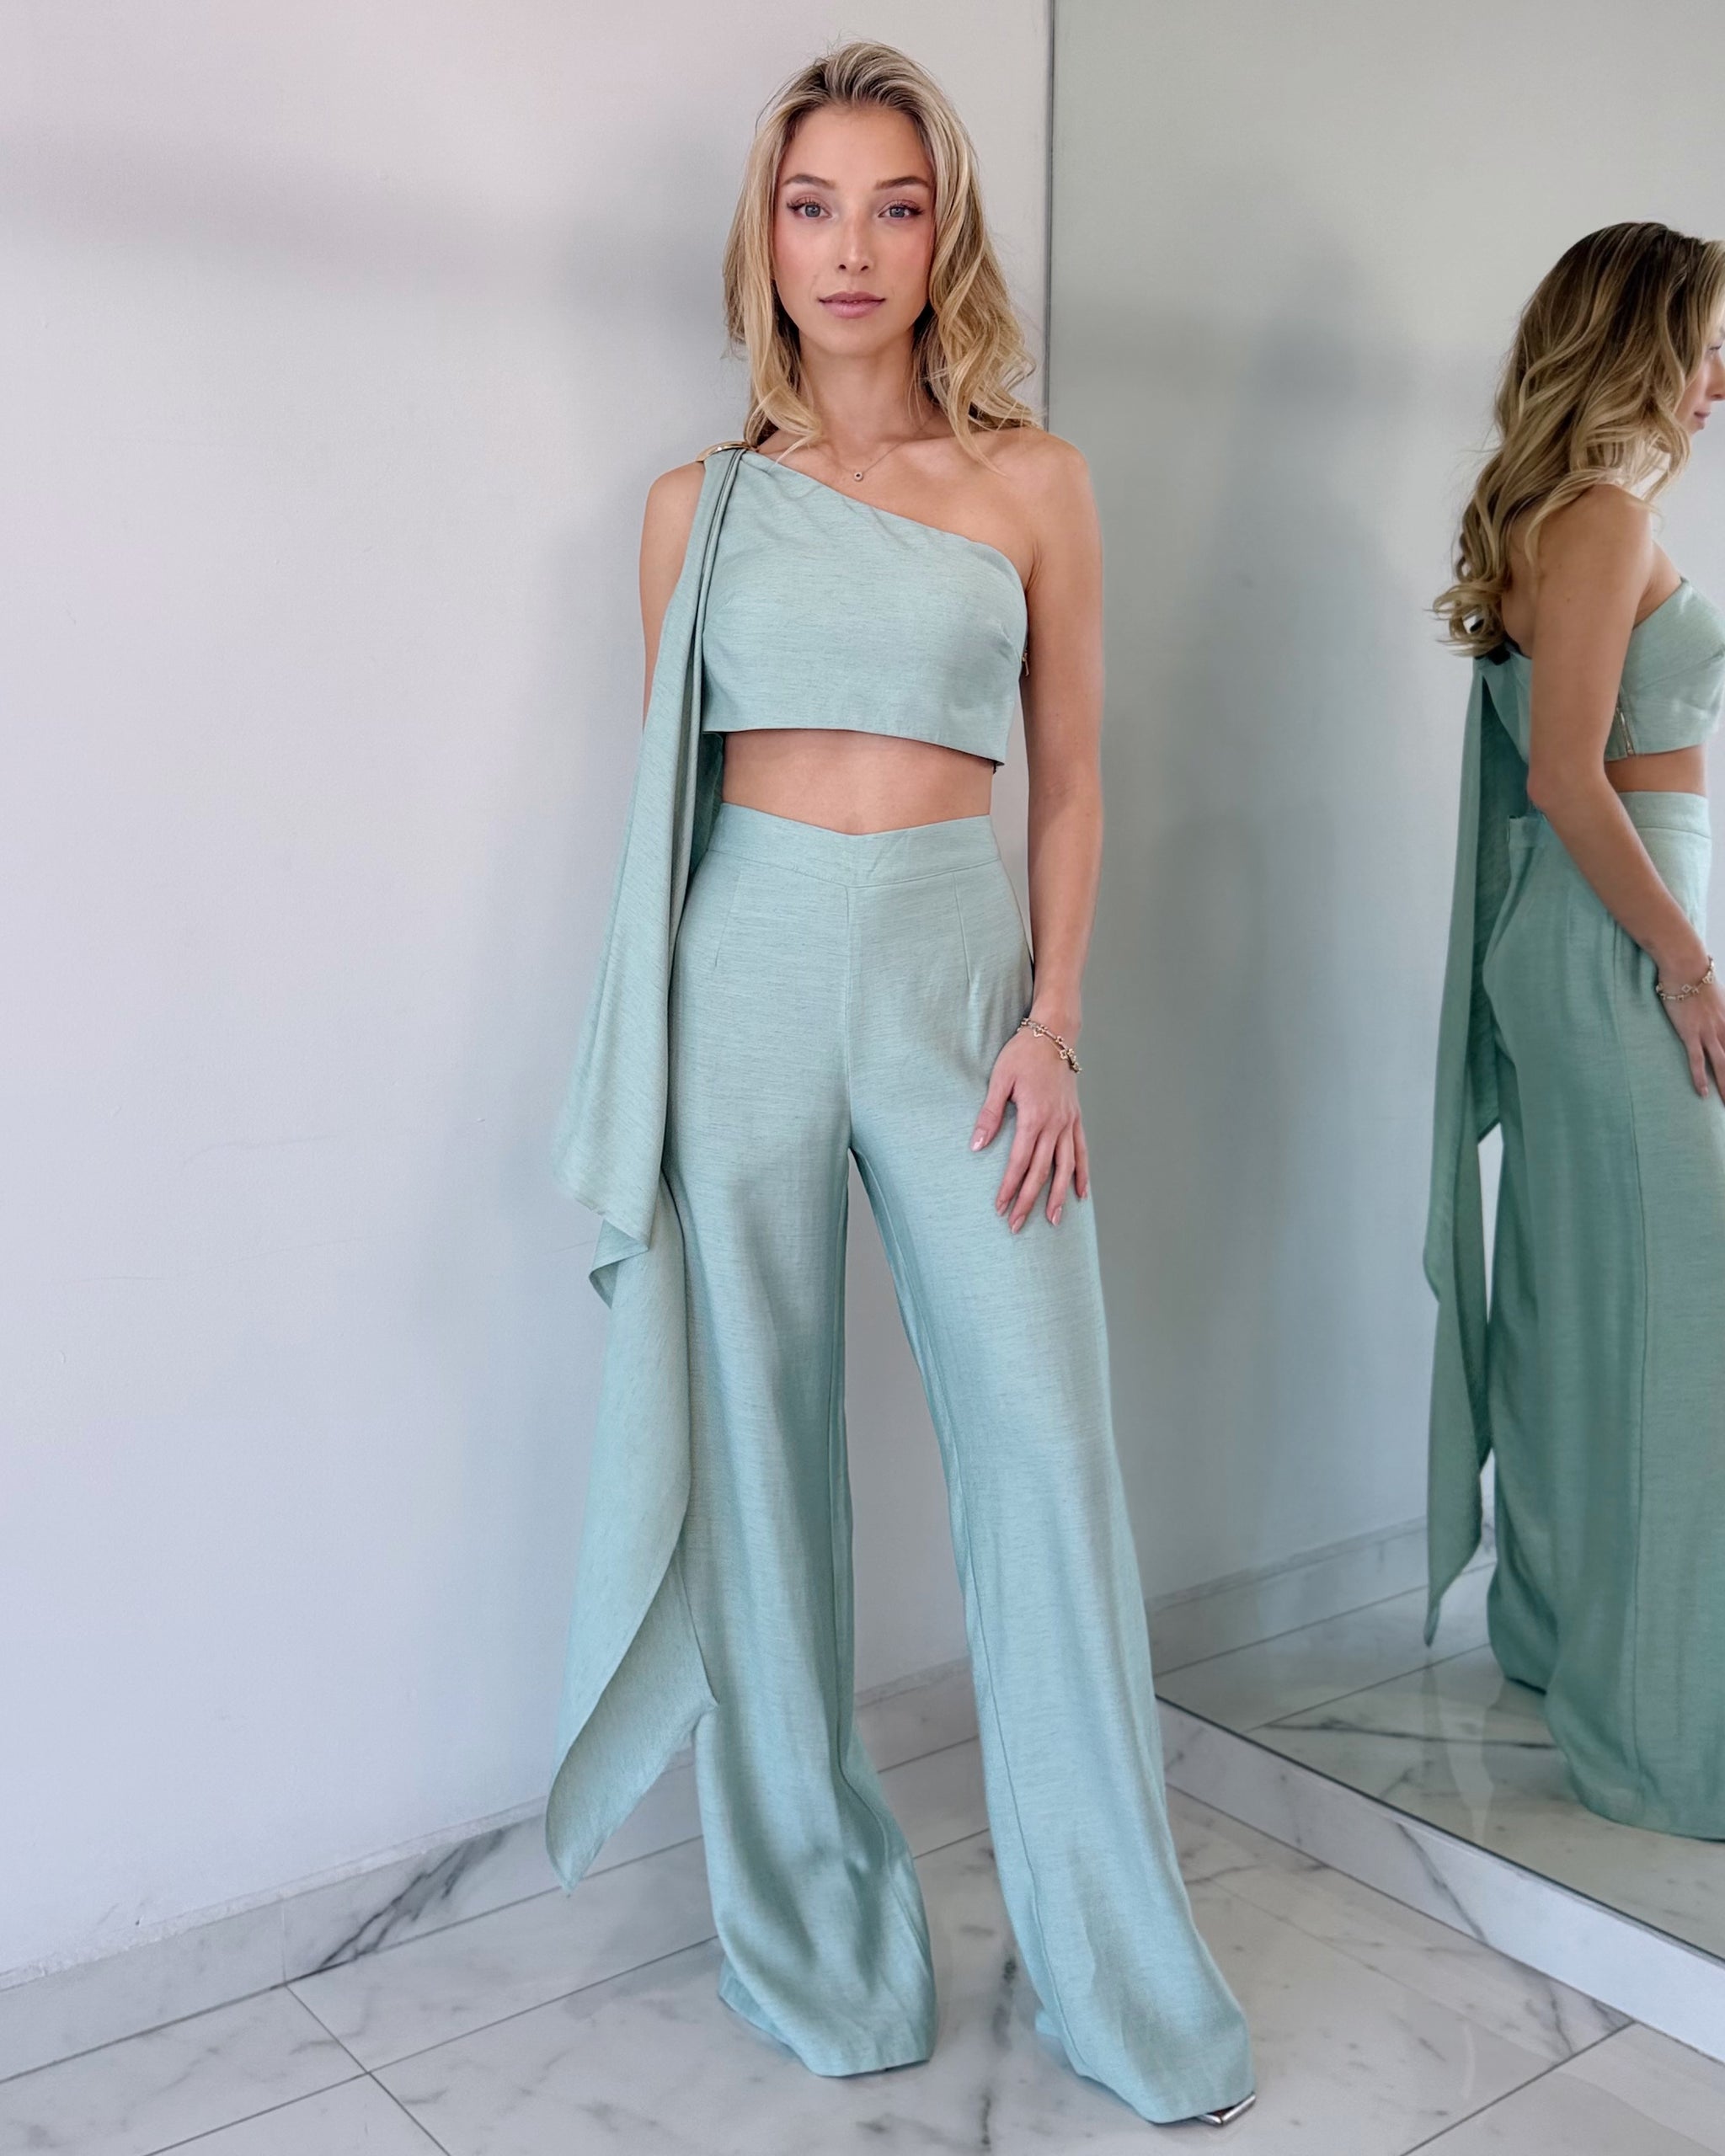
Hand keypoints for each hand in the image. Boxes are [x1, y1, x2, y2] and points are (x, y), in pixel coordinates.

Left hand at [970, 1027, 1090, 1229]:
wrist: (1054, 1034)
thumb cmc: (1023, 1054)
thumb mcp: (1000, 1080)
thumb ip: (989, 1114)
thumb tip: (977, 1145)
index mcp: (1034, 1118)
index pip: (1020, 1162)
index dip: (1009, 1187)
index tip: (1000, 1207)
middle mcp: (1055, 1125)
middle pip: (1042, 1172)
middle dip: (1028, 1201)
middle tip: (1017, 1225)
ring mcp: (1068, 1123)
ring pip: (1066, 1167)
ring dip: (1059, 1195)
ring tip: (1053, 1220)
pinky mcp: (1075, 1118)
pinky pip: (1081, 1152)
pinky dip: (1082, 1174)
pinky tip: (1080, 1193)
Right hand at [1659, 974, 1724, 1097]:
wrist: (1686, 965)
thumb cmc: (1698, 976)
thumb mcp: (1718, 994)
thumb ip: (1720, 1008)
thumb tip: (1718, 1010)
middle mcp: (1724, 1029)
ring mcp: (1708, 1032)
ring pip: (1722, 1066)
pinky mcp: (1690, 1033)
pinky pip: (1697, 1061)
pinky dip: (1700, 1078)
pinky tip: (1703, 1093)